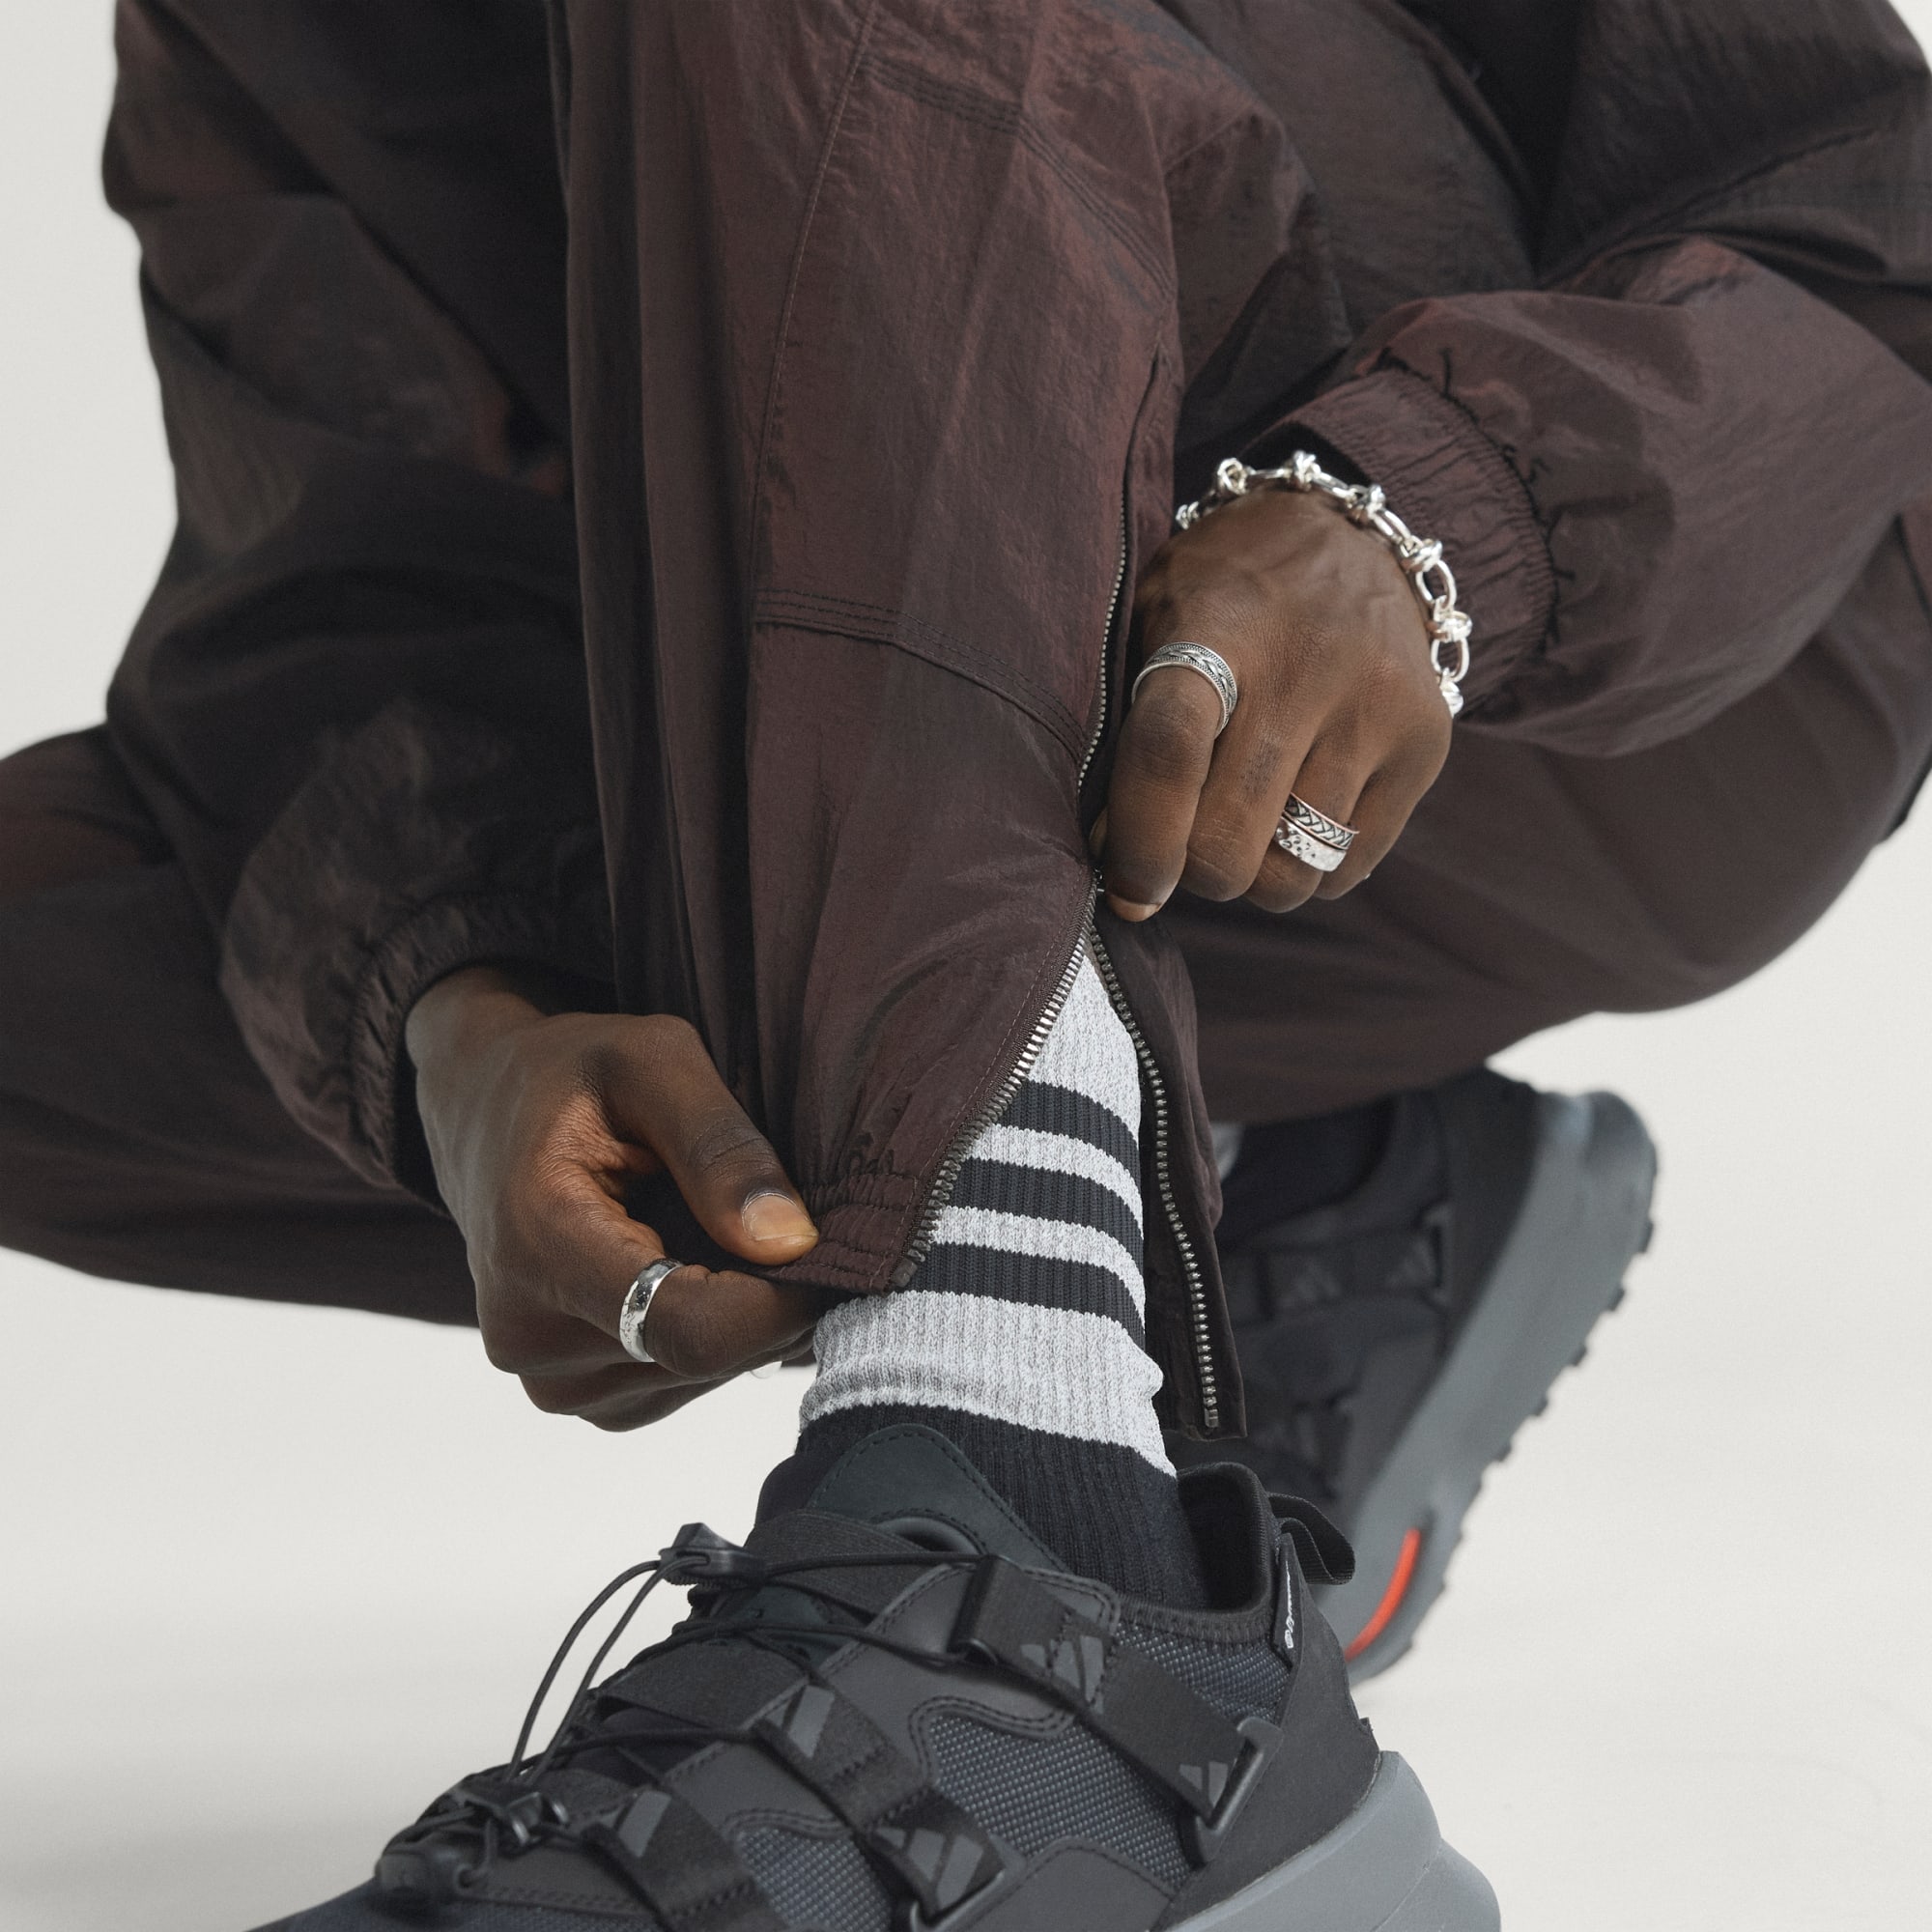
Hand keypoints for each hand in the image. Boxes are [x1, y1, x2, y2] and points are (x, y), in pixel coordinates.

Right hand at [406, 967, 820, 1428]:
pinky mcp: (571, 1394)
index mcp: (538, 1244)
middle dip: (767, 1296)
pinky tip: (688, 1264)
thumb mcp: (653, 1059)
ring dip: (737, 1313)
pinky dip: (707, 1331)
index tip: (825, 1245)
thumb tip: (789, 1242)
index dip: (781, 1301)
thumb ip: (721, 1148)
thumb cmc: (570, 1073)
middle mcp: (529, 1334)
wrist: (482, 1113)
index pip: (693, 1329)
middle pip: (705, 1355)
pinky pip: (676, 1382)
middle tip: (776, 1218)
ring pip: (699, 1374)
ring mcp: (547, 1378)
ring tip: (712, 1229)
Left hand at [1097, 486, 1450, 917]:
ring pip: (1291, 874)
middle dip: (1191, 870)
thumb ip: (1130, 729)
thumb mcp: (1156, 620)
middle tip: (1183, 840)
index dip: (1141, 841)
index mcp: (1218, 628)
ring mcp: (1376, 708)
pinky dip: (1307, 868)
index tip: (1127, 887)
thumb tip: (1115, 862)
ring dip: (1251, 876)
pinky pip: (1347, 868)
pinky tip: (1292, 816)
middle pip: (1230, 843)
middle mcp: (1306, 669)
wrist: (1348, 534)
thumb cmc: (1222, 595)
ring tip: (1240, 825)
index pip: (1169, 753)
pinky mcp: (1424, 743)